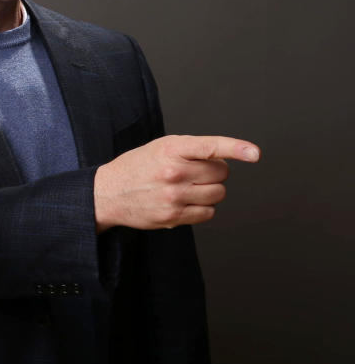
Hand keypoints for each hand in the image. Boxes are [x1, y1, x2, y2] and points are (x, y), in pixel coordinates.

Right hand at [94, 135, 259, 231]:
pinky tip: (185, 202)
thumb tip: (226, 162)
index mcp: (171, 149)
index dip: (236, 148)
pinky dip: (203, 208)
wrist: (107, 193)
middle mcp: (173, 172)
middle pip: (221, 173)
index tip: (255, 153)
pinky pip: (208, 213)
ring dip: (210, 191)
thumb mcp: (160, 147)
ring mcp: (174, 196)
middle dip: (215, 172)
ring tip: (188, 188)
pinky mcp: (173, 216)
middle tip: (195, 172)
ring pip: (218, 194)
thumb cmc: (137, 167)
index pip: (210, 146)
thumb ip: (191, 150)